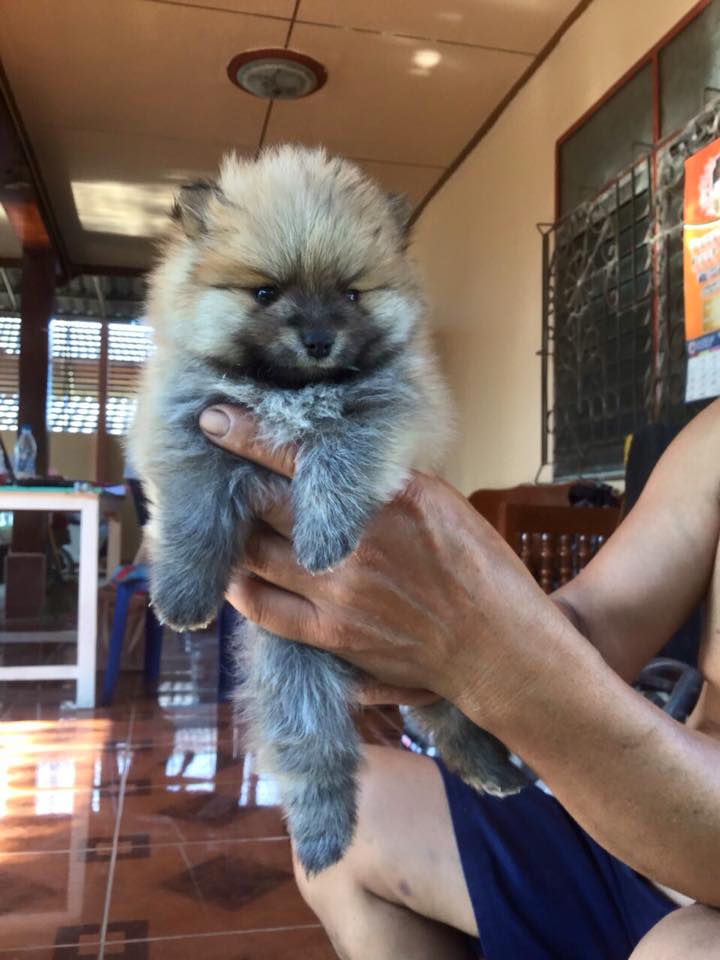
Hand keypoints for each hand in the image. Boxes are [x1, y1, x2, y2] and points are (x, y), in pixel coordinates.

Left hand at [199, 405, 566, 726]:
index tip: (214, 418)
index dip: (247, 435)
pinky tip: (232, 575)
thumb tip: (340, 463)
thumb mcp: (441, 502)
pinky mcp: (330, 635)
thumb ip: (385, 482)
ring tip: (220, 524)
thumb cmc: (478, 568)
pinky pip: (263, 609)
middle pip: (265, 506)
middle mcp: (354, 541)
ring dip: (232, 537)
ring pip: (255, 555)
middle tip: (212, 476)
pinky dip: (240, 588)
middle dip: (233, 487)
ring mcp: (337, 592)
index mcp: (386, 498)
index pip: (298, 458)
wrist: (496, 646)